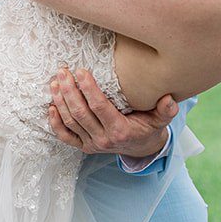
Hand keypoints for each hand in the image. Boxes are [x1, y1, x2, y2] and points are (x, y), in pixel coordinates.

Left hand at [47, 66, 178, 158]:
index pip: (99, 107)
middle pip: (80, 114)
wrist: (141, 149)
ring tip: (55, 82)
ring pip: (70, 122)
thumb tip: (170, 99)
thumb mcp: (160, 120)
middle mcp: (103, 140)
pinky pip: (65, 136)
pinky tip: (50, 106)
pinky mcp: (83, 147)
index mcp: (120, 131)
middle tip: (62, 72)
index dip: (88, 89)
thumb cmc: (149, 128)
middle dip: (69, 91)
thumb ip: (166, 111)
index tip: (81, 71)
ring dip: (60, 102)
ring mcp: (91, 145)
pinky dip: (55, 122)